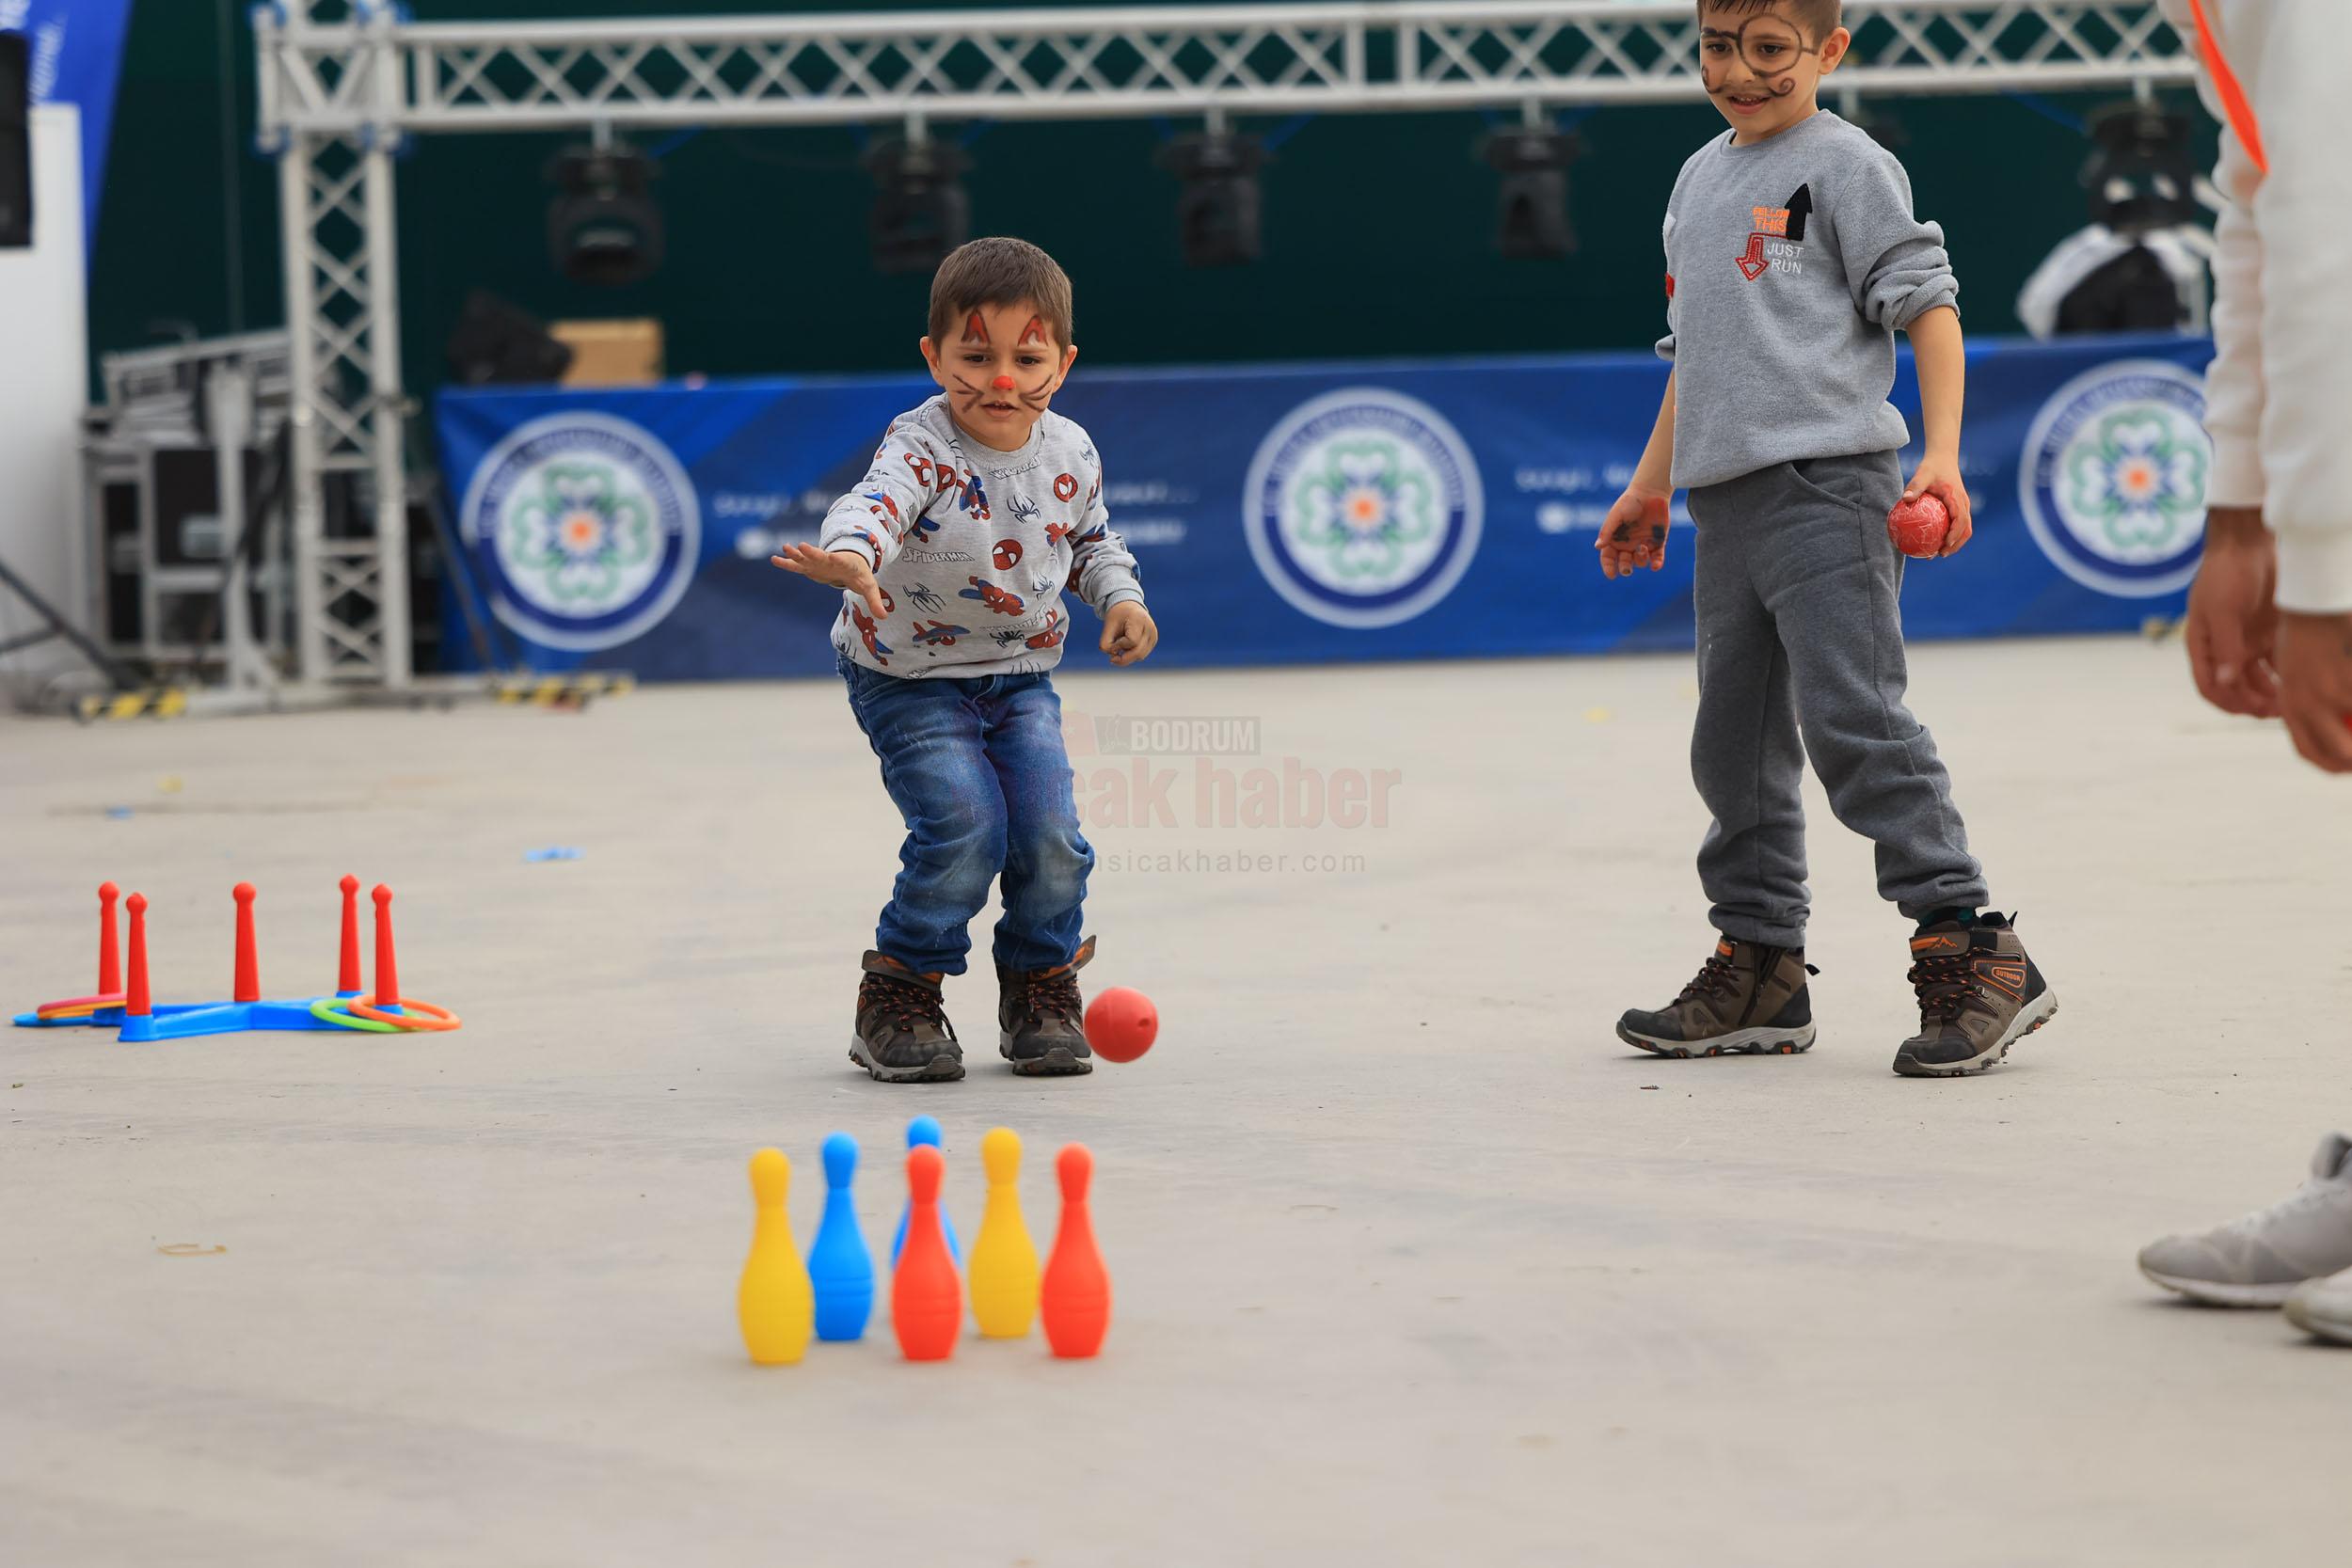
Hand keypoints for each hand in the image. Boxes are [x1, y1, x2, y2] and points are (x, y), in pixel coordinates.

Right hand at [771, 543, 886, 618]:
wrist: (851, 563)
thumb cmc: (860, 574)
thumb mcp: (868, 586)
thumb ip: (874, 600)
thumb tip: (884, 617)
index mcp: (846, 563)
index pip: (842, 560)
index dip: (838, 559)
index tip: (833, 556)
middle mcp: (830, 560)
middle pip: (821, 556)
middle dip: (812, 552)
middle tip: (802, 546)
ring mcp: (819, 563)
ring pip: (806, 558)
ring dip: (796, 554)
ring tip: (785, 547)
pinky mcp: (811, 567)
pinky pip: (797, 566)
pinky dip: (786, 564)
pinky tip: (774, 559)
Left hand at [1101, 601, 1158, 666]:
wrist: (1129, 607)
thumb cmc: (1117, 616)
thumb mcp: (1107, 626)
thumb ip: (1106, 644)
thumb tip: (1113, 658)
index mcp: (1139, 620)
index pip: (1132, 641)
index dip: (1119, 646)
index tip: (1111, 644)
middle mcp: (1150, 628)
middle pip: (1138, 652)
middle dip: (1123, 658)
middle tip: (1112, 659)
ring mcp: (1154, 635)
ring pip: (1141, 656)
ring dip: (1128, 656)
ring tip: (1119, 647)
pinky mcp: (1153, 641)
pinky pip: (1142, 654)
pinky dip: (1132, 654)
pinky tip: (1126, 647)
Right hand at [1596, 487, 1670, 578]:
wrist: (1651, 492)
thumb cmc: (1630, 502)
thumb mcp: (1616, 516)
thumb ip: (1607, 531)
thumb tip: (1598, 546)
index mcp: (1615, 539)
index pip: (1608, 557)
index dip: (1608, 567)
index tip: (1611, 575)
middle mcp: (1628, 544)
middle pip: (1624, 563)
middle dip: (1625, 568)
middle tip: (1627, 569)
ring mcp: (1643, 544)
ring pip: (1640, 562)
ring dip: (1641, 560)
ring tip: (1643, 547)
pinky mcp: (1658, 543)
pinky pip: (1657, 558)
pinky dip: (1657, 564)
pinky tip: (1656, 566)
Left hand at [1901, 453, 1973, 556]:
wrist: (1943, 458)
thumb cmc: (1932, 467)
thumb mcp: (1922, 474)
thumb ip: (1915, 487)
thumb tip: (1904, 499)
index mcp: (1957, 498)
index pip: (1961, 520)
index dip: (1955, 534)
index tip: (1945, 544)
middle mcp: (1964, 503)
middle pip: (1966, 529)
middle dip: (1956, 544)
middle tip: (1941, 554)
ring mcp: (1963, 506)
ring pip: (1964, 529)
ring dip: (1955, 543)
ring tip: (1938, 553)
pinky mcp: (1959, 507)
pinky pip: (1958, 524)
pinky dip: (1951, 535)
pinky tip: (1934, 541)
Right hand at [2184, 508, 2279, 718]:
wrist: (2250, 542)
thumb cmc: (2226, 573)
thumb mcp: (2223, 611)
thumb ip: (2225, 647)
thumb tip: (2224, 682)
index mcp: (2202, 644)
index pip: (2208, 685)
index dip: (2225, 702)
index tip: (2249, 711)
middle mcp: (2224, 647)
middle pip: (2235, 687)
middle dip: (2253, 703)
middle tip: (2277, 711)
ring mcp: (2247, 640)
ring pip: (2258, 679)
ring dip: (2270, 693)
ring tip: (2291, 700)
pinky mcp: (2269, 632)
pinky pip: (2277, 661)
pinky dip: (2286, 674)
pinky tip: (2301, 680)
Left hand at [2275, 610, 2351, 772]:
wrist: (2309, 605)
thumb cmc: (2303, 635)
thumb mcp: (2295, 674)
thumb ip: (2308, 701)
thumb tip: (2335, 727)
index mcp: (2290, 706)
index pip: (2309, 751)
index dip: (2331, 765)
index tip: (2347, 767)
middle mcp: (2307, 706)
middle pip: (2340, 753)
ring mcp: (2332, 693)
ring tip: (2344, 688)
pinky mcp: (2348, 680)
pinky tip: (2350, 672)